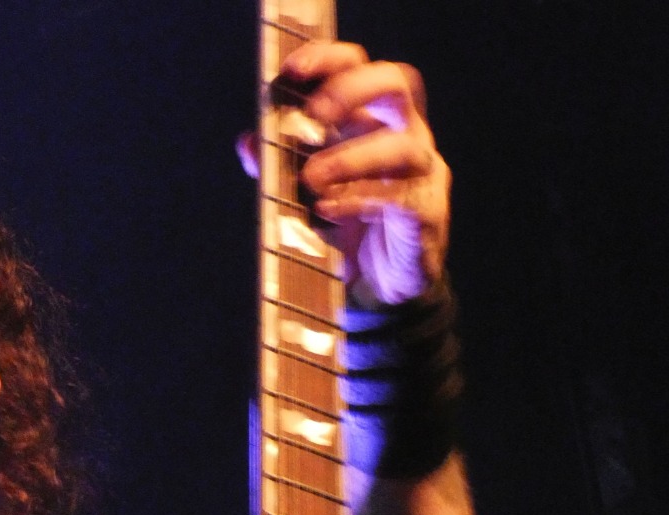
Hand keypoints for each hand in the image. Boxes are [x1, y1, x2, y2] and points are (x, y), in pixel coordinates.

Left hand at [241, 40, 449, 305]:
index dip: (331, 60)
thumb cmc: (345, 234)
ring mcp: (422, 175)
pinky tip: (327, 209)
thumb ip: (278, 167)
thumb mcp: (304, 198)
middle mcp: (405, 137)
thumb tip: (248, 140)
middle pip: (396, 85)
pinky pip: (401, 198)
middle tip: (313, 118)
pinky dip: (361, 199)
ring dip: (350, 158)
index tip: (291, 71)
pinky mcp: (427, 215)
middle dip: (351, 92)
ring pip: (402, 145)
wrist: (377, 292)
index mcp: (374, 123)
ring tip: (311, 180)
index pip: (362, 69)